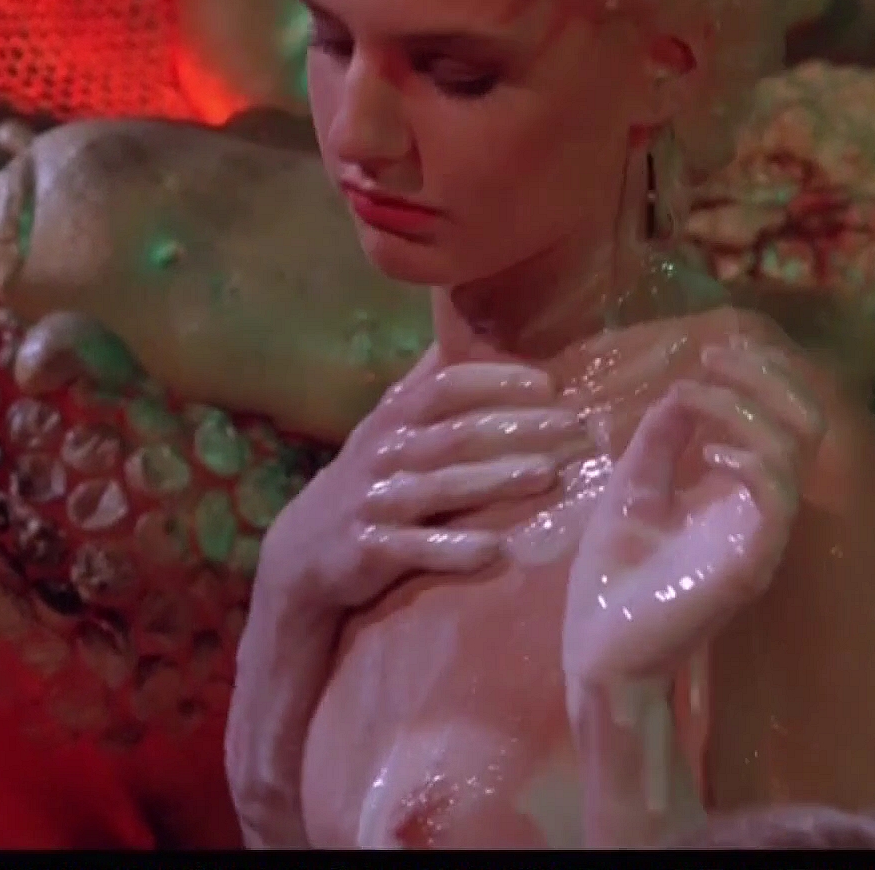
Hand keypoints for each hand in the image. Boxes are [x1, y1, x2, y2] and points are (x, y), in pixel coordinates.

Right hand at [265, 359, 588, 608]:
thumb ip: (431, 382)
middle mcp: (385, 452)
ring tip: (547, 476)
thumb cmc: (370, 480)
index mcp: (395, 417)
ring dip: (496, 480)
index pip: (446, 386)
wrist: (302, 552)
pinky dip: (455, 550)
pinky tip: (495, 551)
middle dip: (517, 428)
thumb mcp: (390, 425)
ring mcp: (377, 502)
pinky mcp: (370, 550)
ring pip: (441, 487)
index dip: (495, 381)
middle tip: (572, 427)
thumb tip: (473, 321)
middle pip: (456, 433)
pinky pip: (416, 549)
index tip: (548, 384)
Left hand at [562, 339, 825, 686]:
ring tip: (694, 397)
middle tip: (716, 355)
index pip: (784, 419)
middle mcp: (760, 511)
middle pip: (807, 423)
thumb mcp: (631, 489)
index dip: (761, 375)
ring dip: (744, 408)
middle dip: (768, 377)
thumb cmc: (614, 578)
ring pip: (793, 451)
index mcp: (738, 493)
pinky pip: (778, 499)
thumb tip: (682, 391)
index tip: (712, 350)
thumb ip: (659, 442)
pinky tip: (710, 453)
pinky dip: (752, 461)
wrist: (597, 648)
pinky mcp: (751, 564)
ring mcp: (760, 537)